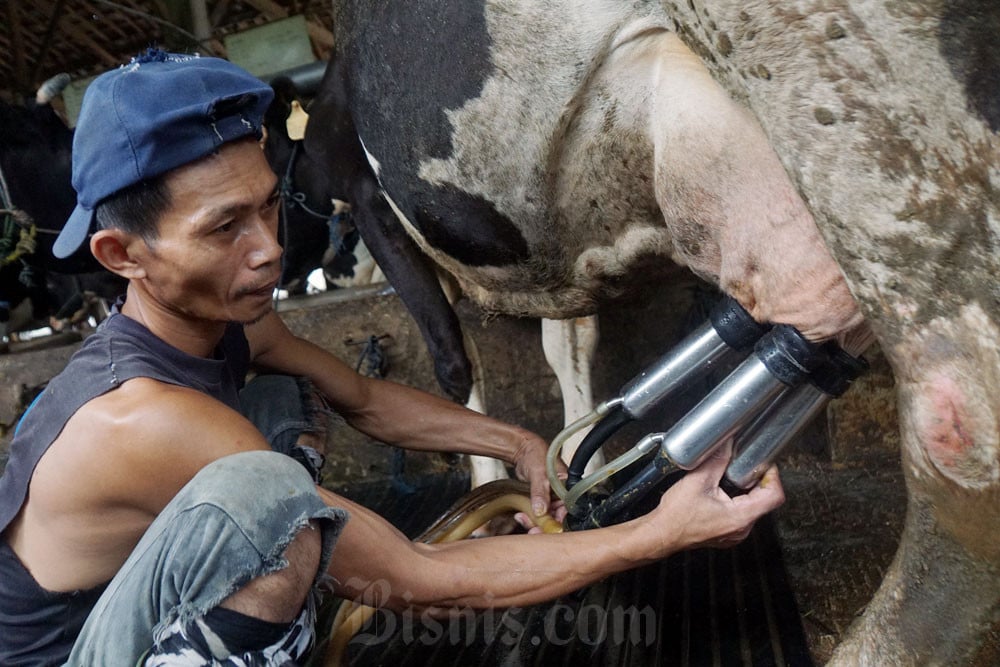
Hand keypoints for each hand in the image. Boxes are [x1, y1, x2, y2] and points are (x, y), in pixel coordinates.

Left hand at [510, 431, 567, 527]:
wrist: (522, 451)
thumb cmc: (536, 454)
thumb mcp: (539, 473)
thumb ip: (540, 492)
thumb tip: (541, 511)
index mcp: (569, 487)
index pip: (568, 511)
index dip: (558, 522)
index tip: (546, 529)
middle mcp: (563, 495)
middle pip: (558, 519)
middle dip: (544, 526)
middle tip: (532, 530)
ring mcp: (552, 499)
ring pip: (547, 519)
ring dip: (534, 523)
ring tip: (522, 518)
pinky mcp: (542, 502)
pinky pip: (538, 515)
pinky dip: (529, 518)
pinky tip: (521, 516)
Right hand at [648, 441, 784, 552]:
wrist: (661, 534)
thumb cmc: (676, 516)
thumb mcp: (697, 481)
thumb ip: (717, 460)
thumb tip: (728, 444)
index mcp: (740, 517)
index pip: (774, 496)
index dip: (772, 476)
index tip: (763, 464)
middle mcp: (742, 529)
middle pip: (765, 500)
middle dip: (756, 480)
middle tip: (743, 466)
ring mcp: (735, 534)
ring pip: (752, 507)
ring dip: (745, 490)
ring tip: (729, 479)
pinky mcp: (727, 534)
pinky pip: (740, 515)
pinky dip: (736, 501)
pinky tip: (721, 493)